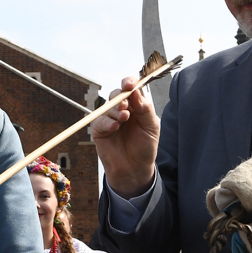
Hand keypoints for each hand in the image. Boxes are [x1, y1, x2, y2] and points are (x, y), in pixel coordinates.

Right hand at [90, 77, 159, 198]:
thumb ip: (145, 109)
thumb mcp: (151, 127)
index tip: (129, 84)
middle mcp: (122, 110)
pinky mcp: (99, 129)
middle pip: (117, 94)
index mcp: (136, 106)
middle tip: (125, 104)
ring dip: (116, 110)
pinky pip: (100, 120)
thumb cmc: (145, 147)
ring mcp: (110, 119)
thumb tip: (136, 92)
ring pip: (108, 106)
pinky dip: (108, 122)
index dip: (129, 83)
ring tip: (124, 118)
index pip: (131, 89)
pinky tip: (115, 127)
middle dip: (120, 96)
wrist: (135, 169)